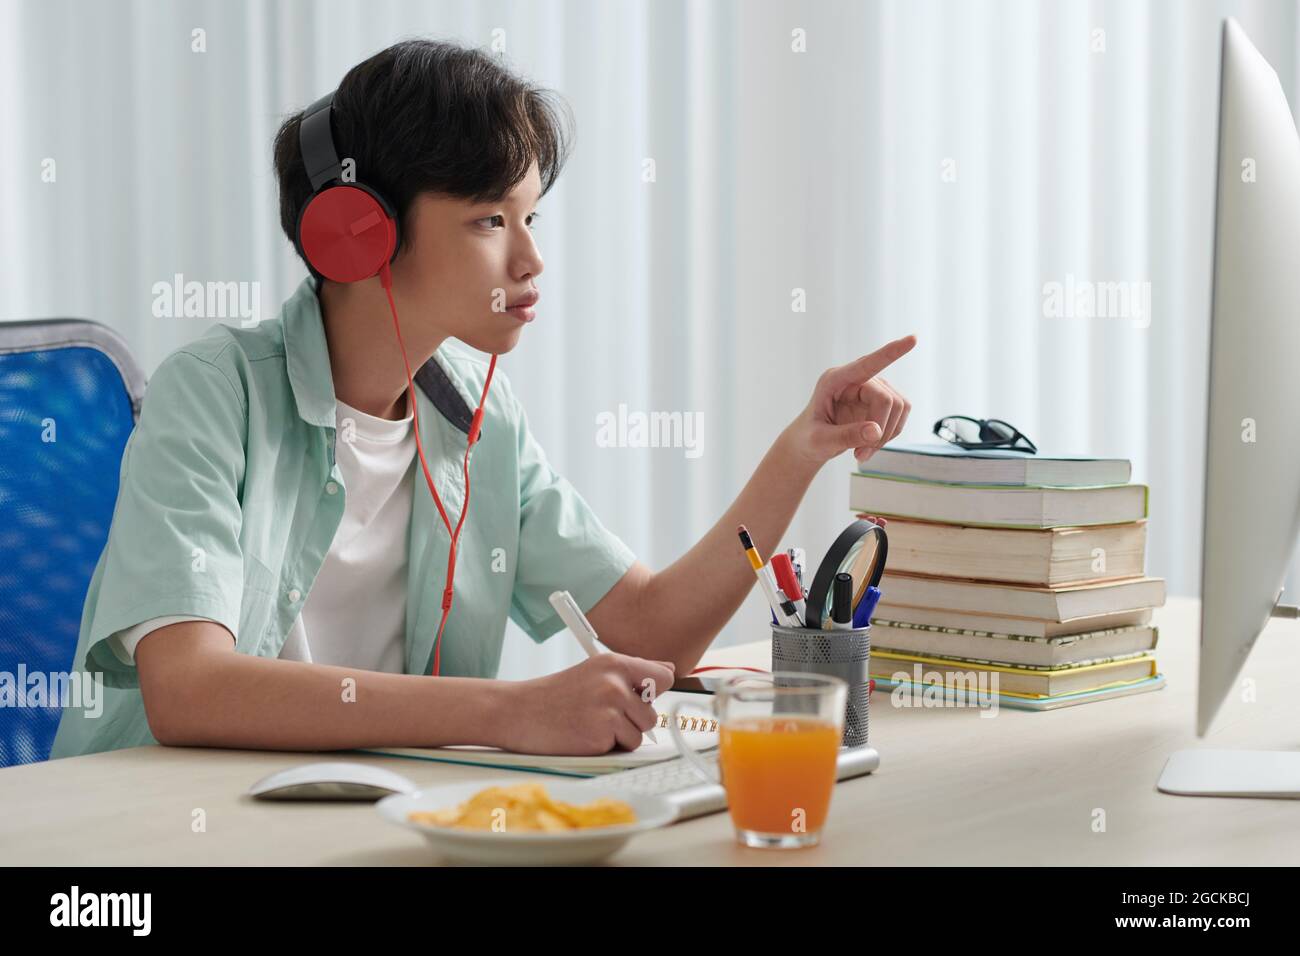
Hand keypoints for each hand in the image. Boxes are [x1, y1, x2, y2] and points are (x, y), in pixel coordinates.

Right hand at [498, 654, 675, 755]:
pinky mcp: (600, 736)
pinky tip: (583, 735)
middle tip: (599, 714)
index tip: (639, 697)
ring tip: (590, 724)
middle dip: (631, 720)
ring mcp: (608, 710)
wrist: (517, 711)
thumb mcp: (594, 672)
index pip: (663, 677)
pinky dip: (606, 748)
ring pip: (639, 734)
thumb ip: (632, 672)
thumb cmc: (555, 694)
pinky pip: (622, 748)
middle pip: (652, 713)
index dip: (653, 692)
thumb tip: (669, 670)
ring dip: (619, 736)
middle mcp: (614, 684)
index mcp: (615, 663)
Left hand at [784, 334, 916, 466]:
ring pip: (899, 407)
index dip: (891, 353)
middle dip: (880, 431)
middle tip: (861, 454)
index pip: (867, 364)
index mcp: (835, 380)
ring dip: (886, 436)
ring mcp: (872, 388)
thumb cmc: (809, 439)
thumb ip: (846, 436)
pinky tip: (869, 445)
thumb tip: (876, 432)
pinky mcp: (882, 400)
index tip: (913, 339)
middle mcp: (856, 379)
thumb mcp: (821, 441)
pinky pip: (901, 415)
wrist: (810, 443)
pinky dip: (889, 435)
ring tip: (862, 452)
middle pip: (887, 400)